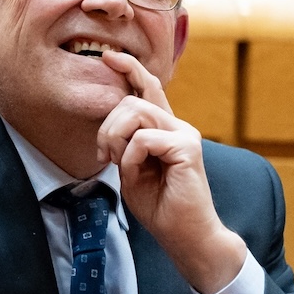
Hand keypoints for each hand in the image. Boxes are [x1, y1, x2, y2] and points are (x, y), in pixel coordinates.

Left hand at [96, 50, 246, 293]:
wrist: (186, 236)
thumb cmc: (160, 207)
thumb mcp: (131, 169)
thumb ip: (124, 143)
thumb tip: (112, 122)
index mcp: (165, 129)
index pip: (149, 88)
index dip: (129, 69)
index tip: (109, 57)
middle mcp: (177, 126)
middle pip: (131, 100)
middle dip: (107, 127)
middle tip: (106, 156)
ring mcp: (185, 134)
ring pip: (135, 112)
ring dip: (116, 139)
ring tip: (120, 164)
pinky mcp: (187, 147)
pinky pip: (143, 139)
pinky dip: (129, 158)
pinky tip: (136, 175)